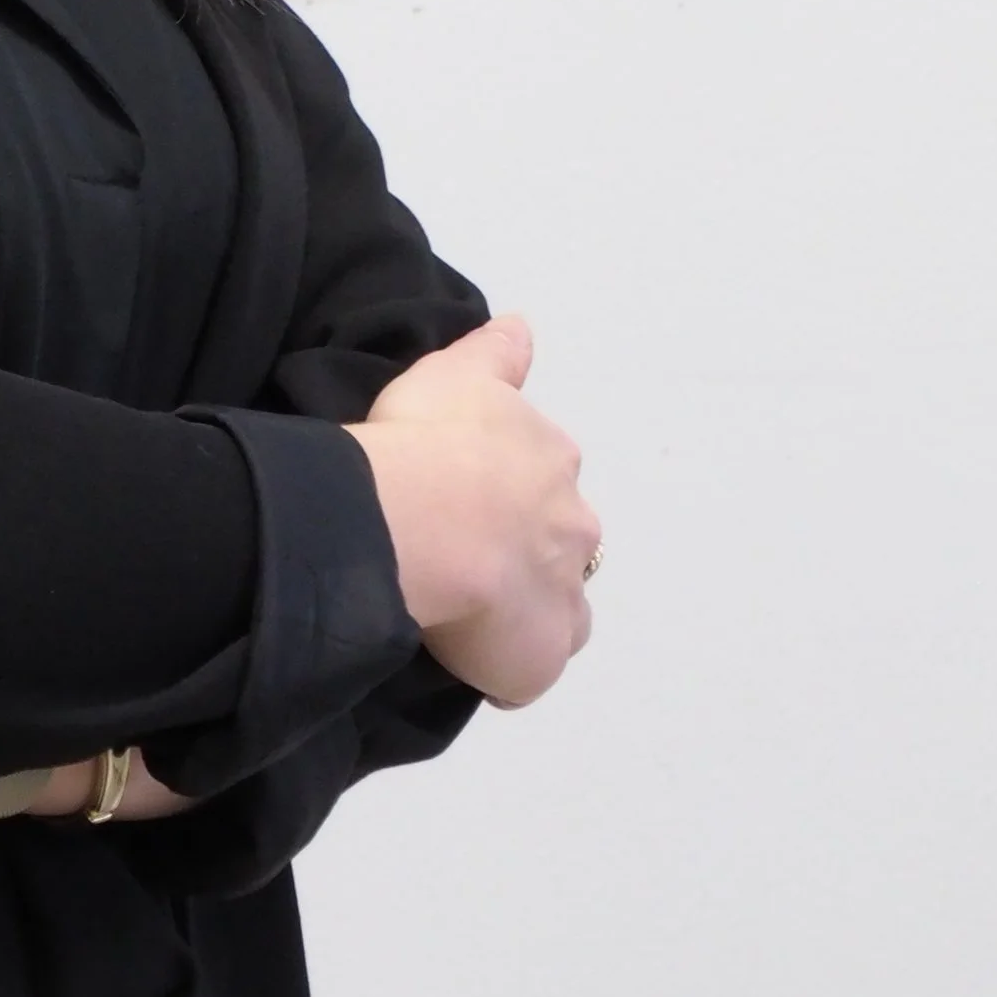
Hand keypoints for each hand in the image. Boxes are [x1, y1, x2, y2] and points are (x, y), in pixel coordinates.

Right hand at [341, 317, 597, 707]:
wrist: (423, 519)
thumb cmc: (430, 440)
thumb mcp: (456, 373)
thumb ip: (495, 354)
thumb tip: (522, 326)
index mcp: (551, 462)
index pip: (546, 479)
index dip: (509, 490)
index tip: (469, 495)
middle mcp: (573, 528)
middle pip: (562, 546)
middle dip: (527, 552)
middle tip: (465, 556)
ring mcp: (563, 598)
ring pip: (559, 610)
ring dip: (527, 612)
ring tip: (470, 615)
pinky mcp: (539, 659)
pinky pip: (528, 670)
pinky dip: (507, 668)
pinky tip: (468, 661)